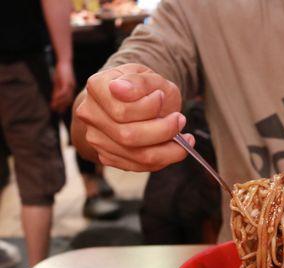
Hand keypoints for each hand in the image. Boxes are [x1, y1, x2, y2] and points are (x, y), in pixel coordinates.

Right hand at [50, 61, 75, 112]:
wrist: (64, 62)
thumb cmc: (61, 71)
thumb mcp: (58, 81)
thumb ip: (57, 89)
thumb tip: (54, 98)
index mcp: (71, 88)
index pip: (68, 99)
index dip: (64, 105)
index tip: (60, 111)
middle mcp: (72, 88)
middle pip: (68, 99)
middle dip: (62, 106)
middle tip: (58, 112)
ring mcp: (70, 85)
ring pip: (66, 97)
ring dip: (59, 103)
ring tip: (54, 107)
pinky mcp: (67, 82)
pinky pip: (63, 92)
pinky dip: (59, 97)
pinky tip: (54, 100)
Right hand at [75, 63, 193, 171]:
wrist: (137, 101)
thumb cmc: (143, 88)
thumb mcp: (148, 76)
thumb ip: (139, 81)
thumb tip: (119, 89)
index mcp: (97, 88)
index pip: (122, 110)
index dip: (149, 107)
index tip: (162, 97)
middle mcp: (91, 114)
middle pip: (128, 136)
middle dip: (163, 131)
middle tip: (180, 120)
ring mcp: (97, 139)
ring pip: (137, 155)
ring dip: (169, 149)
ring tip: (184, 137)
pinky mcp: (108, 157)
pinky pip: (140, 167)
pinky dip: (164, 159)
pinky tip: (174, 147)